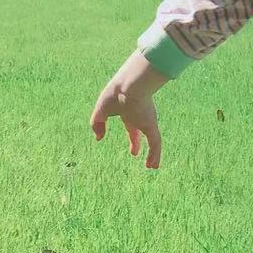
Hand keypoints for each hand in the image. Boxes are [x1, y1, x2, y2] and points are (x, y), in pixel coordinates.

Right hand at [90, 50, 168, 168]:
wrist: (130, 86)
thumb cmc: (115, 94)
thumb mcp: (101, 110)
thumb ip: (97, 123)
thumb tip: (99, 138)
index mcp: (127, 110)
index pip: (128, 124)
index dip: (127, 135)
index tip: (123, 141)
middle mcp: (138, 116)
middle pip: (139, 131)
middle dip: (136, 141)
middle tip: (134, 152)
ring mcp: (146, 122)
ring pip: (152, 140)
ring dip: (152, 154)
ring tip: (152, 166)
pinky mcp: (151, 126)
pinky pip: (155, 144)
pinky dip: (155, 155)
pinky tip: (153, 166)